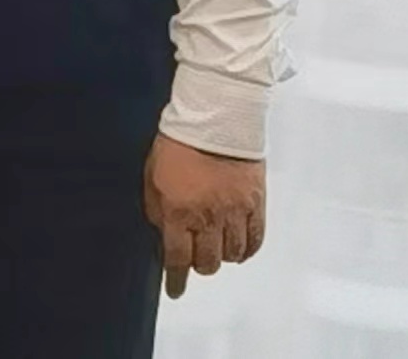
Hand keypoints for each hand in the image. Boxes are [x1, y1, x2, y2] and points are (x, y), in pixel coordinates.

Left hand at [143, 134, 264, 298]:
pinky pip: (255, 240)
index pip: (177, 259)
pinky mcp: (255, 204)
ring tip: (217, 244)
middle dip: (198, 263)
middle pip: (207, 262)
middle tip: (196, 255)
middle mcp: (207, 218)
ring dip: (222, 255)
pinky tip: (239, 246)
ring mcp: (234, 212)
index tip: (175, 290)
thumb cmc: (179, 142)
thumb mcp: (152, 176)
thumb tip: (162, 233)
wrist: (214, 116)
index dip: (176, 280)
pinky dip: (246, 249)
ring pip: (231, 255)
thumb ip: (156, 209)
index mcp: (178, 211)